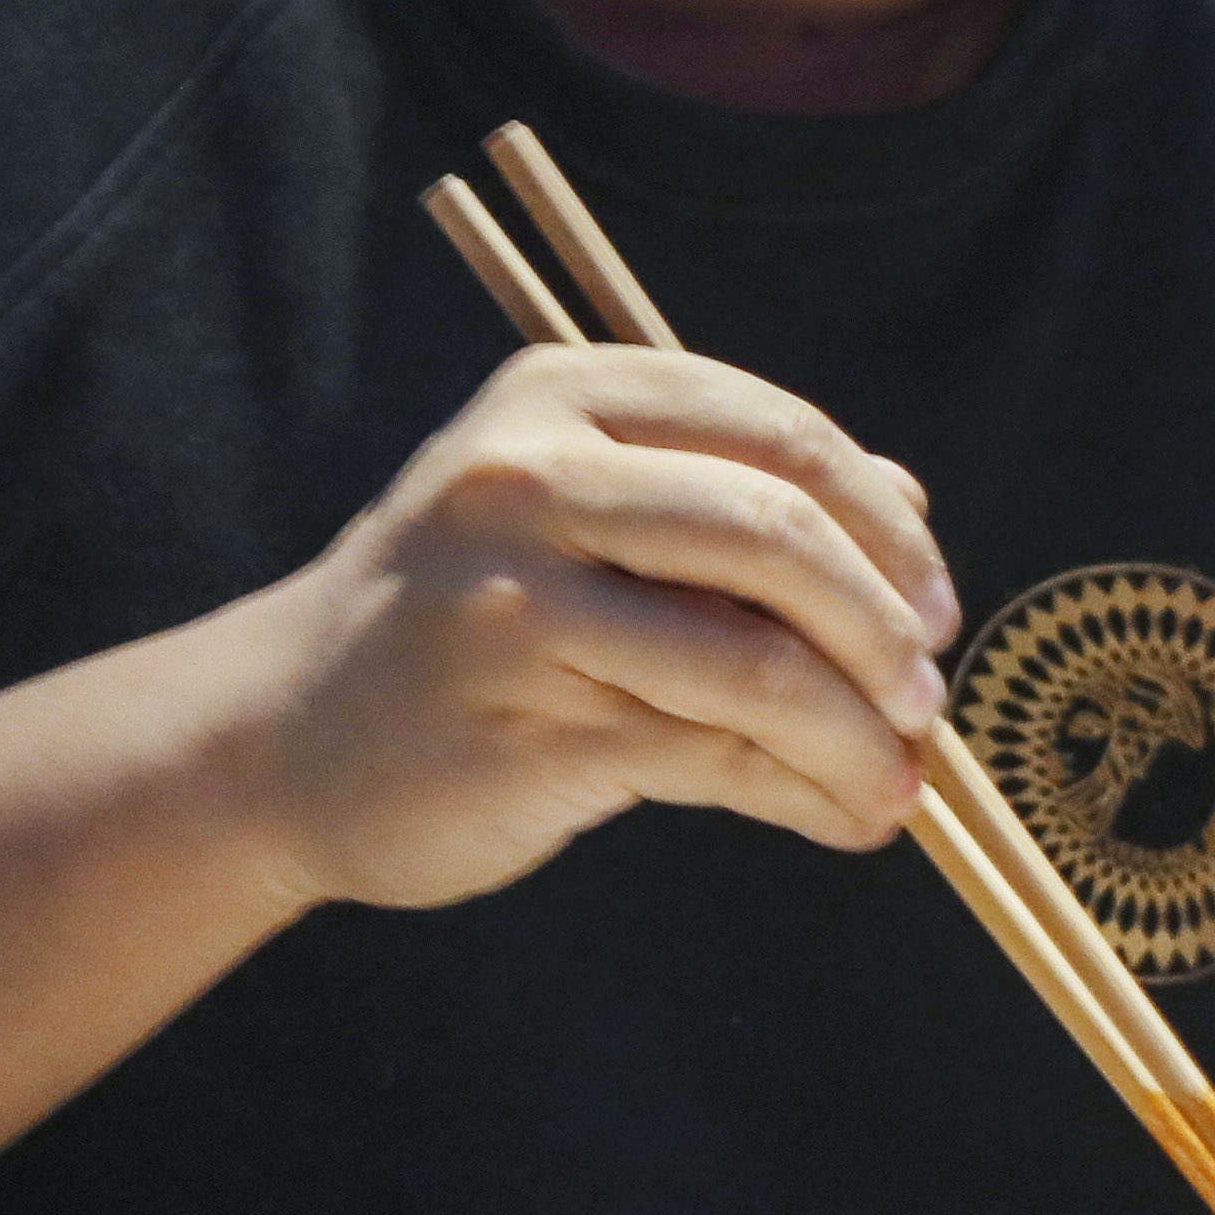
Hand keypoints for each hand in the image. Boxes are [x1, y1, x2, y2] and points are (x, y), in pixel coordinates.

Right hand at [227, 342, 960, 913]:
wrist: (279, 737)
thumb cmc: (469, 617)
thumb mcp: (580, 510)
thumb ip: (729, 494)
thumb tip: (910, 507)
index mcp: (563, 396)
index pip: (779, 436)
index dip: (886, 526)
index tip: (935, 606)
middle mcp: (532, 478)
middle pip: (778, 533)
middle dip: (884, 626)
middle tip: (927, 698)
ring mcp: (518, 602)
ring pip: (758, 662)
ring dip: (862, 735)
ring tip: (900, 784)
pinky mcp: (523, 726)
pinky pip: (715, 756)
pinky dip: (807, 792)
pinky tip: (842, 818)